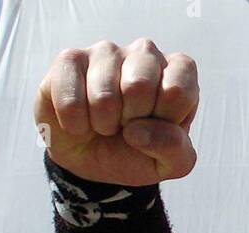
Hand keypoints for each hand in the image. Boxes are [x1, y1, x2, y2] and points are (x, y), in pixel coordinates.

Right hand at [35, 39, 198, 185]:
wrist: (96, 159)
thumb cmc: (141, 152)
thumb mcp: (172, 163)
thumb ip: (174, 148)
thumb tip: (138, 130)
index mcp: (178, 73)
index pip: (178, 89)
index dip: (166, 118)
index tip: (158, 125)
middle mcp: (145, 53)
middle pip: (139, 85)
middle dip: (132, 120)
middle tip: (129, 125)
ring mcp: (107, 52)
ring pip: (104, 93)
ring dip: (104, 124)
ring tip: (106, 124)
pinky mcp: (69, 59)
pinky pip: (70, 98)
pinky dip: (76, 123)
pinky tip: (80, 121)